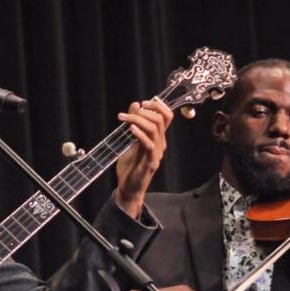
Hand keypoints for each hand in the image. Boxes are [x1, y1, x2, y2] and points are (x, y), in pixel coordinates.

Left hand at [115, 99, 172, 217]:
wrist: (128, 188)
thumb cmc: (130, 167)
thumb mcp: (130, 141)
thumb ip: (134, 124)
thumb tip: (136, 104)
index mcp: (157, 138)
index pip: (166, 117)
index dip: (158, 106)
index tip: (143, 102)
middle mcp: (160, 144)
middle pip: (160, 120)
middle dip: (143, 111)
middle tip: (125, 113)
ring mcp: (156, 153)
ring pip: (154, 129)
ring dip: (137, 119)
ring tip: (123, 119)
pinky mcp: (151, 162)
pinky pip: (148, 144)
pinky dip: (139, 134)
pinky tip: (130, 129)